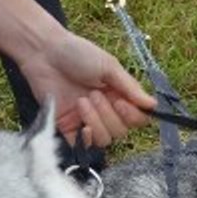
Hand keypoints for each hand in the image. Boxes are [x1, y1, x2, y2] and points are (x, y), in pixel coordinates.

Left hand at [17, 29, 154, 146]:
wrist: (44, 52)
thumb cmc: (77, 53)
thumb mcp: (108, 66)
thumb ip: (130, 88)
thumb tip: (152, 105)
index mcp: (119, 95)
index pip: (137, 118)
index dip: (132, 116)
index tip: (121, 102)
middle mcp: (106, 110)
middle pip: (121, 131)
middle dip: (109, 115)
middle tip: (94, 94)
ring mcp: (88, 120)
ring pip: (105, 139)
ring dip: (96, 121)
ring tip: (82, 100)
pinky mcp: (68, 127)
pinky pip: (84, 145)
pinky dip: (86, 138)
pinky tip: (81, 124)